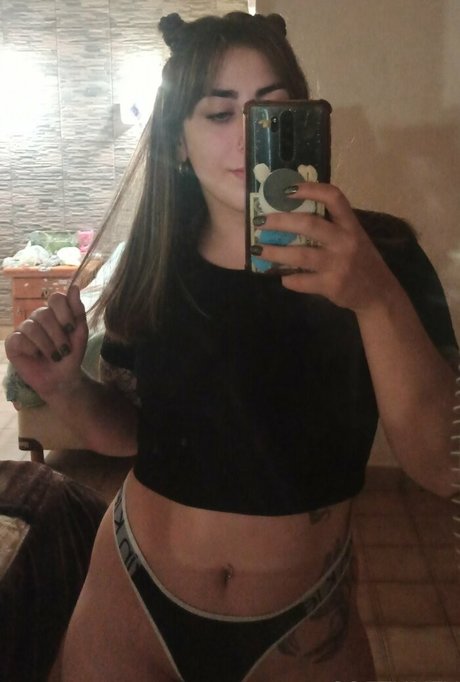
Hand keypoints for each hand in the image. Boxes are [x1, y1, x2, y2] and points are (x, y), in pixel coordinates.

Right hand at [5, 285, 88, 399]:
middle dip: (57, 335)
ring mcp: (23, 329)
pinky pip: (18, 339)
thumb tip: (75, 287)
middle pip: (43, 314)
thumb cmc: (71, 355)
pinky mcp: (13, 343)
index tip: (71, 329)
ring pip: (31, 327)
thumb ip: (77, 310)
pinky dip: (31, 349)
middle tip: (64, 349)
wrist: (63, 379)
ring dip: (47, 345)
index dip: (64, 313)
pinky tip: (36, 356)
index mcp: (54, 312)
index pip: (56, 298)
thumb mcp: (79, 333)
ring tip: (54, 356)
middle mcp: (37, 318)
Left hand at [254, 183, 399, 312]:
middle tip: (260, 222)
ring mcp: (339, 264)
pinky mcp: (332, 285)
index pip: (333, 198)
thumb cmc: (360, 261)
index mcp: (351, 225)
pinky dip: (289, 279)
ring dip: (275, 252)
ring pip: (300, 254)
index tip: (286, 189)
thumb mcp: (353, 238)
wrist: (379, 294)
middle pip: (309, 224)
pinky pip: (302, 280)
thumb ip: (331, 227)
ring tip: (258, 250)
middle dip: (280, 221)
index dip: (310, 189)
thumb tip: (292, 217)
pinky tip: (282, 277)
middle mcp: (346, 241)